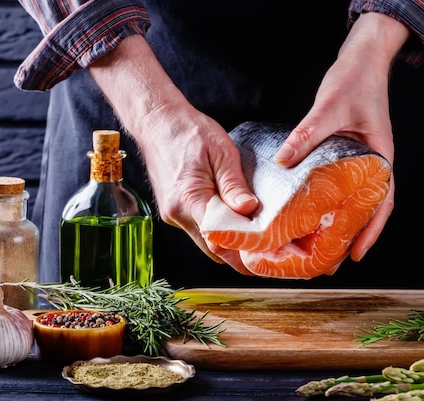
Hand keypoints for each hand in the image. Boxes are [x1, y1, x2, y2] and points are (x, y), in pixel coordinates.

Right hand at [88, 35, 258, 273]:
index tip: (264, 257)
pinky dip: (215, 230)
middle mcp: (177, 214)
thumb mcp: (221, 152)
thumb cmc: (189, 131)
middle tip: (266, 251)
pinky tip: (232, 221)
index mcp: (189, 199)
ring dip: (227, 241)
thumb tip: (249, 210)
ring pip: (205, 240)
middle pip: (212, 248)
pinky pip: (198, 228)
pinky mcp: (172, 210)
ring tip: (254, 235)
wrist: (157, 120)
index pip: (218, 241)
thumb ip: (234, 185)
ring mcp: (172, 214)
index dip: (242, 254)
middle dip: (238, 253)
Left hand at [274, 12, 408, 262]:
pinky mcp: (350, 153)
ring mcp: (363, 160)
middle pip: (370, 208)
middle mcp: (375, 163)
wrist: (363, 60)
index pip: (382, 201)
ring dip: (344, 224)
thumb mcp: (330, 106)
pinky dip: (334, 202)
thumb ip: (307, 134)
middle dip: (354, 237)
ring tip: (324, 247)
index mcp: (380, 156)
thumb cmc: (356, 81)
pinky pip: (345, 184)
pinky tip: (317, 212)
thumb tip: (283, 160)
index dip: (371, 231)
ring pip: (357, 199)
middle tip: (333, 262)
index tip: (357, 254)